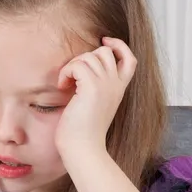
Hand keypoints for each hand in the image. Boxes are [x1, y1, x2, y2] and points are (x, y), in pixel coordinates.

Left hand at [55, 37, 136, 158]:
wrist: (83, 149)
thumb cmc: (83, 132)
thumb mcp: (95, 105)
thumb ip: (96, 88)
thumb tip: (82, 71)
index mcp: (119, 89)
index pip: (129, 58)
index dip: (118, 45)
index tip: (103, 42)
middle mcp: (115, 84)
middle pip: (105, 51)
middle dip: (85, 57)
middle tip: (73, 75)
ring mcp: (105, 85)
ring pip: (89, 56)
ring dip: (72, 66)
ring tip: (66, 83)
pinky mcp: (91, 88)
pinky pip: (77, 65)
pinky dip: (66, 72)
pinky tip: (63, 86)